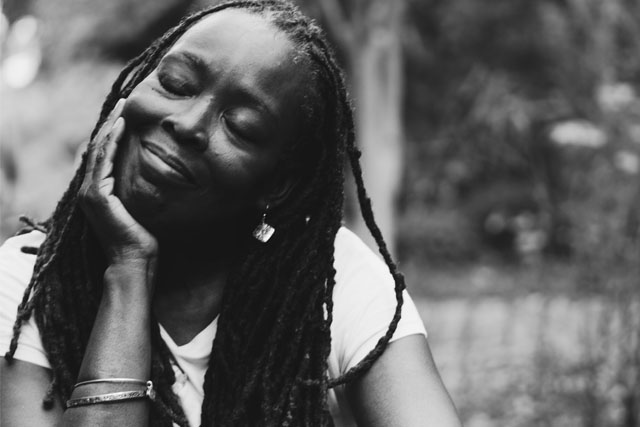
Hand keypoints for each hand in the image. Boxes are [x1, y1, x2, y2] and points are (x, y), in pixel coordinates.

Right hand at [79, 98, 157, 266]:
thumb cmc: (143, 239)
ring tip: (123, 106)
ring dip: (111, 125)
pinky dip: (112, 141)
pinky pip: (104, 161)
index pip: (105, 154)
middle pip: (99, 146)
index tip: (127, 113)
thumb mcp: (142, 207)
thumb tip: (160, 174)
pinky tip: (121, 125)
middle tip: (125, 101)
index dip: (114, 132)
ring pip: (100, 149)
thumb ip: (141, 190)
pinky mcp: (98, 196)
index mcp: (98, 192)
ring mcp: (90, 193)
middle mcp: (89, 190)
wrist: (135, 261)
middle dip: (111, 122)